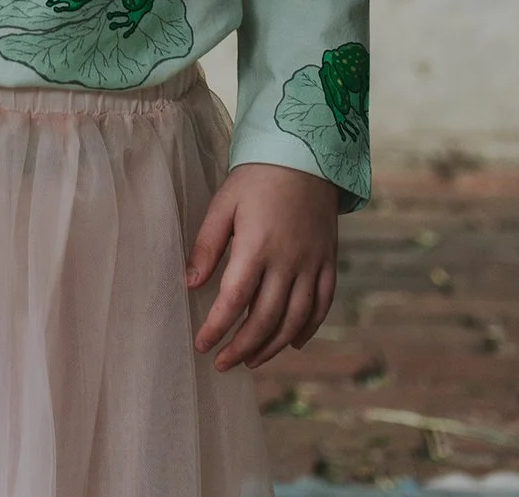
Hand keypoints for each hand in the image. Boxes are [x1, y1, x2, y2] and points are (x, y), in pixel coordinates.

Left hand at [185, 162, 340, 370]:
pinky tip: (293, 342)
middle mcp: (288, 261)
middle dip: (242, 347)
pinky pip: (322, 305)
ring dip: (273, 346)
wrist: (306, 155)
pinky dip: (308, 328)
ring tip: (251, 361)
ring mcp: (312, 264)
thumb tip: (190, 284)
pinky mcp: (328, 262)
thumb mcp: (223, 205)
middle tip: (223, 364)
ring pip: (295, 319)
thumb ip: (207, 246)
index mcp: (257, 246)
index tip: (201, 345)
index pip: (234, 300)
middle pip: (266, 319)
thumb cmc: (257, 178)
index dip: (217, 328)